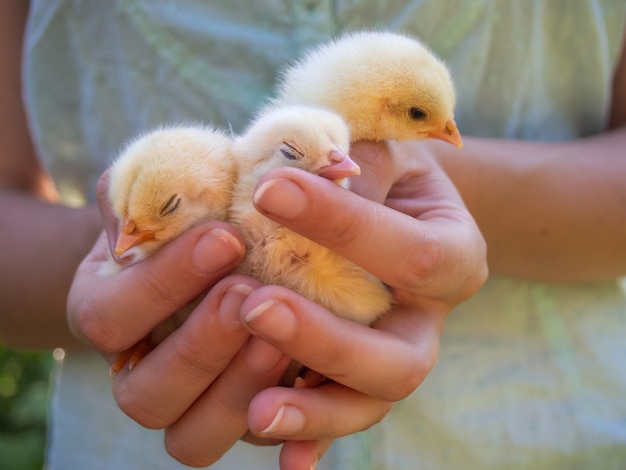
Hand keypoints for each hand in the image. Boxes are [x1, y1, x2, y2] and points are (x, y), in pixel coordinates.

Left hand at [234, 140, 487, 467]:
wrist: (393, 197)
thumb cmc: (383, 166)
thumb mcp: (379, 148)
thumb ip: (354, 164)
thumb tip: (307, 179)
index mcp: (453, 254)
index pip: (413, 255)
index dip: (342, 225)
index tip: (268, 191)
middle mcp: (429, 320)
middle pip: (399, 362)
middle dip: (326, 341)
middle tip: (258, 308)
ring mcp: (393, 356)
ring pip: (368, 406)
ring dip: (313, 412)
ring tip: (258, 409)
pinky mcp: (355, 378)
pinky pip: (336, 419)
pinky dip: (310, 440)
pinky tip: (282, 457)